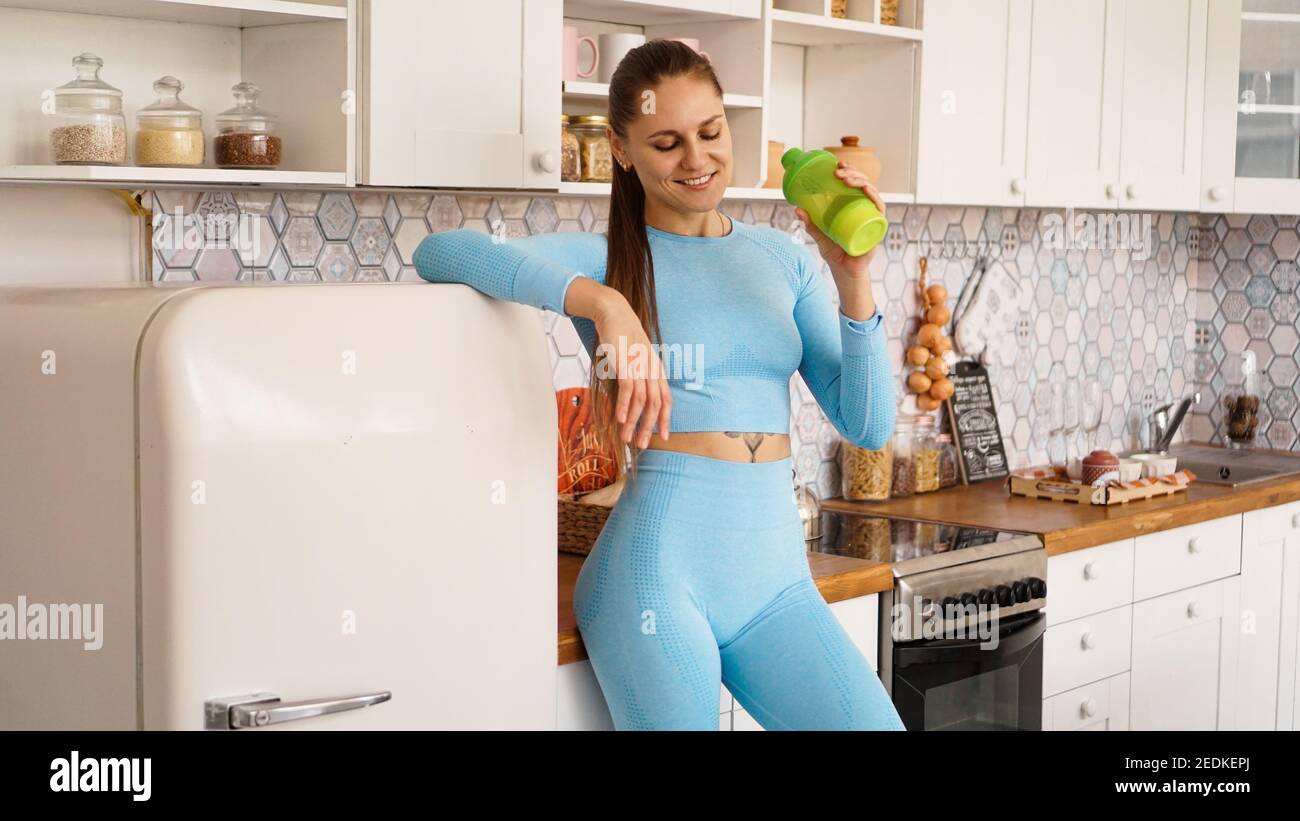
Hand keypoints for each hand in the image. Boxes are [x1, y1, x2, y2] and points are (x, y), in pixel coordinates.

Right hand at [593, 293, 672, 448]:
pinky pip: (627, 389)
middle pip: (655, 404)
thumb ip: (636, 375)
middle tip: (643, 445)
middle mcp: (651, 369)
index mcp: (656, 369)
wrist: (614, 313)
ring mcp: (639, 366)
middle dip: (649, 427)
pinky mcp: (625, 363)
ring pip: (641, 400)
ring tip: (626, 438)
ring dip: (634, 422)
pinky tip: (620, 419)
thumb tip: (630, 395)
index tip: (663, 436)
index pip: (666, 398)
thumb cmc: (622, 336)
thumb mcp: (634, 357)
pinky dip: (624, 406)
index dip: (665, 418)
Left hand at [794, 160, 885, 281]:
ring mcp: (872, 216)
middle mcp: (865, 208)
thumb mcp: (820, 236)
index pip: (854, 184)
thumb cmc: (836, 253)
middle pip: (863, 184)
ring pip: (871, 191)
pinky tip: (867, 190)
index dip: (849, 171)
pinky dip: (874, 198)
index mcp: (853, 207)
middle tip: (837, 171)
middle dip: (852, 173)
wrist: (845, 272)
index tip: (837, 164)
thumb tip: (797, 208)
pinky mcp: (877, 227)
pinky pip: (879, 208)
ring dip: (860, 181)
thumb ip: (810, 224)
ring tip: (845, 178)